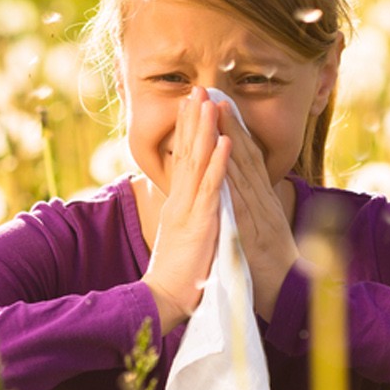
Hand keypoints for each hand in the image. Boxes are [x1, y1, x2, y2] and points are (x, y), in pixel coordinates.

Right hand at [141, 87, 232, 334]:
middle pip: (186, 152)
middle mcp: (180, 200)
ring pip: (197, 162)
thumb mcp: (182, 237)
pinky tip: (224, 141)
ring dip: (204, 130)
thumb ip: (186, 216)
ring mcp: (189, 209)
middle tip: (197, 89)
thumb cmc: (178, 275)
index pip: (182, 159)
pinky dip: (218, 163)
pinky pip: (211, 188)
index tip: (192, 105)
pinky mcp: (200, 222)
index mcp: (178, 203)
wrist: (165, 299)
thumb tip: (188, 202)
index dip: (188, 131)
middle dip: (192, 119)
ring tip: (209, 102)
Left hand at [212, 91, 299, 321]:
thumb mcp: (263, 232)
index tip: (219, 104)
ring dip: (229, 138)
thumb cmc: (272, 268)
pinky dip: (232, 176)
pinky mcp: (253, 231)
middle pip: (244, 155)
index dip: (233, 130)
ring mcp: (259, 214)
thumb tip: (244, 194)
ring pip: (242, 169)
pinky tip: (223, 156)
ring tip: (215, 109)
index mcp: (262, 201)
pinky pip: (240, 200)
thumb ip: (254, 210)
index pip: (246, 158)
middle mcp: (262, 201)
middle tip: (213, 92)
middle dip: (228, 122)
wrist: (290, 297)